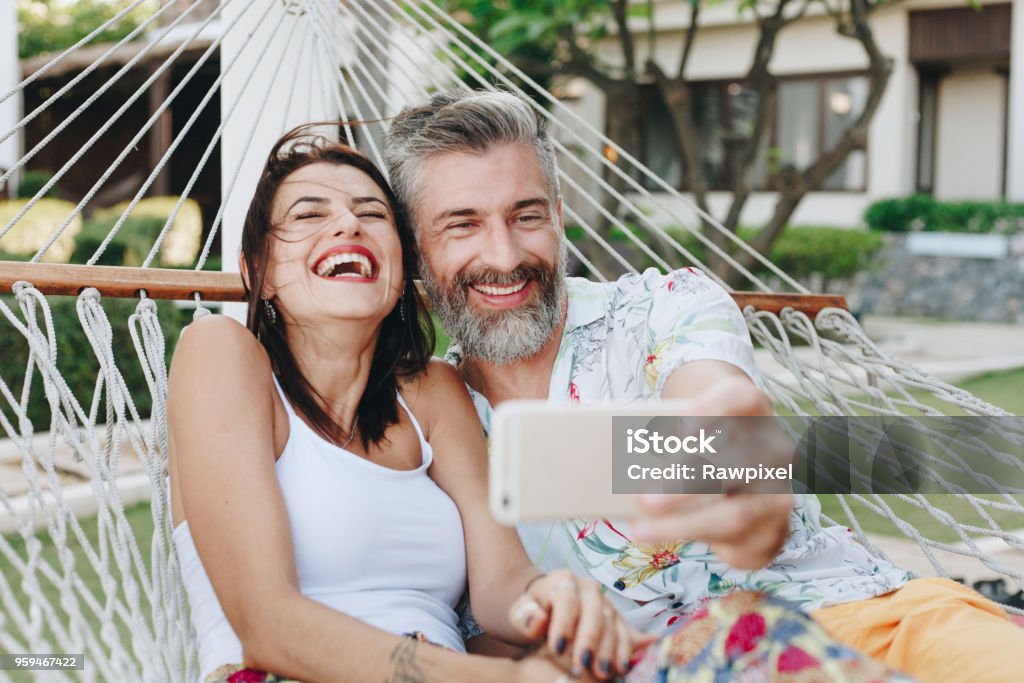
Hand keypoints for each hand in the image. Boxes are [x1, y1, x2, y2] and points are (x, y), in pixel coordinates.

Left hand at [508, 569, 654, 680]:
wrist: (547, 605)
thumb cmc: (533, 610)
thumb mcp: (521, 612)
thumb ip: (526, 616)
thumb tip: (539, 620)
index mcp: (563, 580)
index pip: (566, 600)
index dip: (563, 624)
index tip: (557, 648)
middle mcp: (589, 588)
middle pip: (594, 611)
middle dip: (589, 639)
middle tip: (583, 663)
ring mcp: (605, 602)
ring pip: (611, 623)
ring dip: (608, 649)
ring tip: (602, 672)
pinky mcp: (616, 618)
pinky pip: (624, 632)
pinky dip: (624, 650)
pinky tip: (621, 667)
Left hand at [634, 374, 794, 568]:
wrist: (744, 469)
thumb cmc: (701, 440)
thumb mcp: (687, 430)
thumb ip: (662, 439)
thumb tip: (613, 459)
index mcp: (752, 409)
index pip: (740, 399)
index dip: (709, 410)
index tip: (673, 424)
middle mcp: (774, 449)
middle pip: (736, 464)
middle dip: (686, 484)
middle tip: (644, 498)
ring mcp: (779, 493)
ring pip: (734, 514)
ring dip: (683, 524)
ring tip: (640, 529)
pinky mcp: (775, 531)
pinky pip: (737, 544)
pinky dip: (695, 542)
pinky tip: (665, 539)